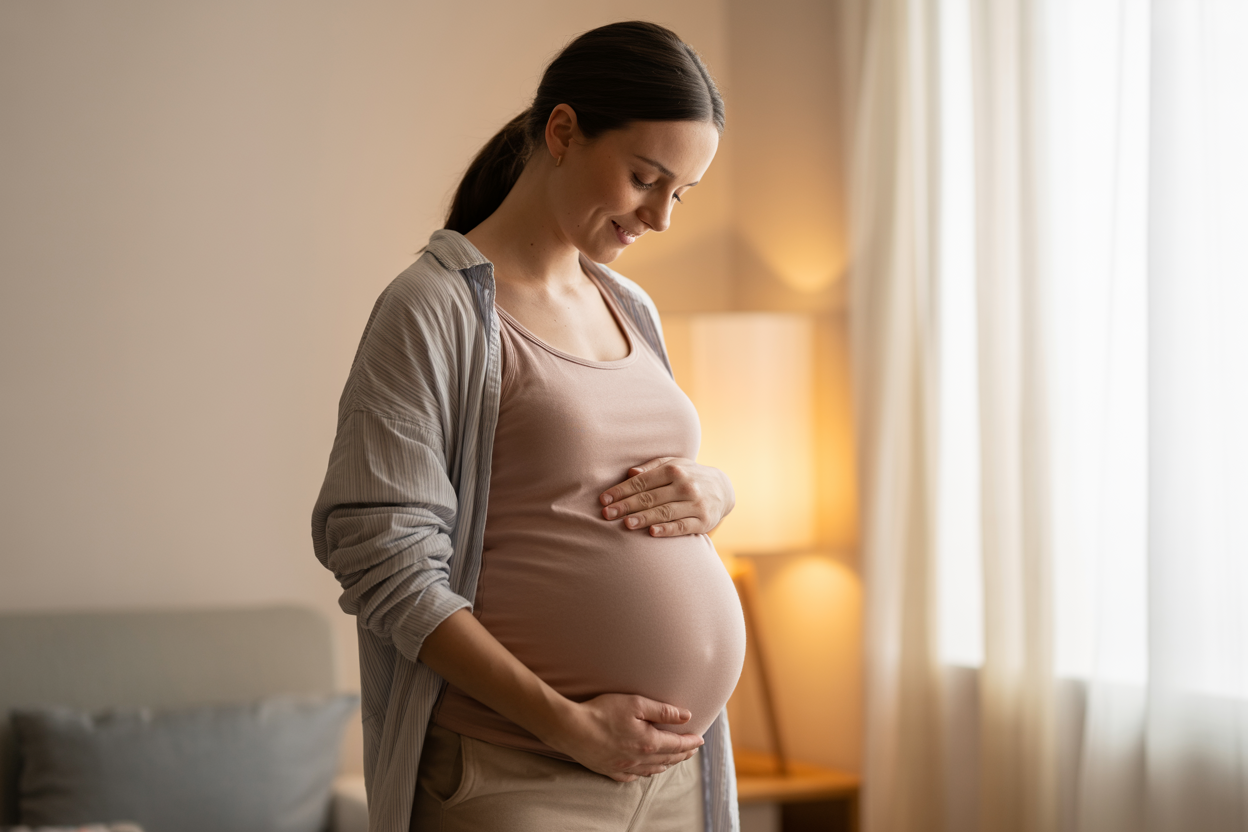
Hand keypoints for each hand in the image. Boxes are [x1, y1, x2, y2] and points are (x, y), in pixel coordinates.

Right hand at [546, 693, 703, 781]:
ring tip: (673, 760)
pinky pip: (632, 777)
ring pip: (652, 770)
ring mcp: (624, 767)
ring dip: (666, 764)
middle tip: (692, 750)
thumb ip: (663, 711)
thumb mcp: (636, 703)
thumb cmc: (603, 712)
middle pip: (667, 759)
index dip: (690, 742)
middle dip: (682, 754)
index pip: (677, 744)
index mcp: (649, 742)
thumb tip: (686, 716)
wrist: (571, 729)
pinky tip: (645, 771)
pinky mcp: (609, 770)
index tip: (700, 739)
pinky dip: (644, 773)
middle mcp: (639, 759)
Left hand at [598, 457, 734, 536]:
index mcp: (674, 469)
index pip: (642, 481)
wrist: (723, 489)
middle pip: (650, 497)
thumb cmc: (689, 475)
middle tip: (607, 514)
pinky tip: (652, 532)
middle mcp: (685, 485)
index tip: (604, 500)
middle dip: (626, 506)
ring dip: (644, 518)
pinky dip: (667, 530)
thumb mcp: (673, 464)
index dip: (622, 491)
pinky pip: (682, 526)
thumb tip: (630, 473)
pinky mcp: (703, 521)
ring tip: (625, 524)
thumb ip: (651, 468)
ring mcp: (695, 503)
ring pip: (665, 512)